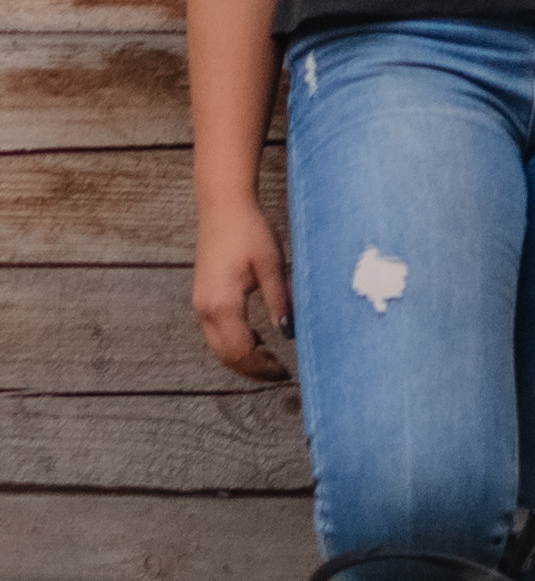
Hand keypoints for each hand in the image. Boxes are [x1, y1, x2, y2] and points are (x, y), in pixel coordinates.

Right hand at [194, 200, 292, 380]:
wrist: (223, 208)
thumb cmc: (250, 232)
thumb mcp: (273, 266)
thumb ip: (279, 301)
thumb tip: (289, 332)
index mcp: (223, 304)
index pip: (241, 350)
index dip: (263, 366)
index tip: (286, 371)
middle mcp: (205, 309)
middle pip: (226, 355)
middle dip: (252, 369)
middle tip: (280, 372)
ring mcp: (200, 304)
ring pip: (218, 347)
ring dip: (242, 358)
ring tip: (271, 360)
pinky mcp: (202, 298)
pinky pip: (215, 333)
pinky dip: (234, 344)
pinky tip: (257, 339)